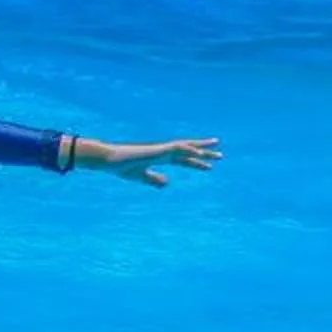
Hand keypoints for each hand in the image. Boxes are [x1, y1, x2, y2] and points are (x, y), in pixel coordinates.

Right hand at [64, 136, 221, 185]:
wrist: (110, 160)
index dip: (197, 163)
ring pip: (186, 147)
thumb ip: (154, 180)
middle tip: (221, 155)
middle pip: (188, 151)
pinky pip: (176, 148)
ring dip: (201, 148)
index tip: (210, 167)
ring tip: (216, 149)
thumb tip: (167, 184)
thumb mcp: (141, 177)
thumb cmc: (122, 167)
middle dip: (205, 152)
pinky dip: (188, 149)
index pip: (183, 160)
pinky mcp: (157, 150)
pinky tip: (198, 151)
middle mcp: (163, 152)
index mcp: (160, 158)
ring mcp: (161, 149)